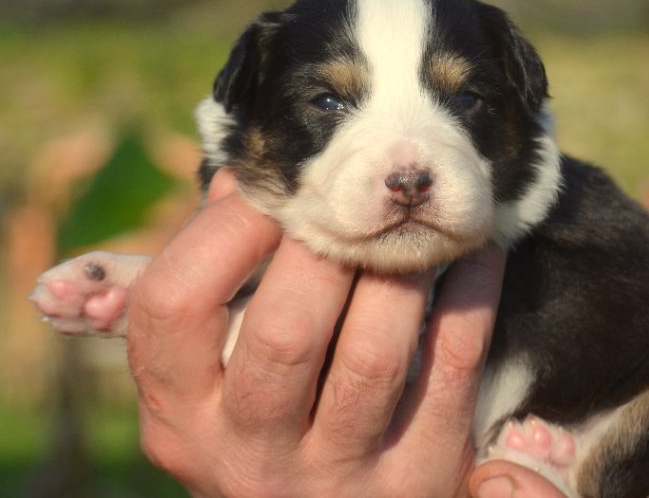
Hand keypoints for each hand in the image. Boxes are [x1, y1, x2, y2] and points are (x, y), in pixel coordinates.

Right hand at [126, 168, 505, 496]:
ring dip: (398, 271)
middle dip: (324, 249)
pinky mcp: (417, 478)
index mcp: (183, 417)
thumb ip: (212, 285)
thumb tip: (244, 181)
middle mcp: (250, 455)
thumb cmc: (266, 418)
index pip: (173, 307)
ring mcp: (338, 476)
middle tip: (353, 207)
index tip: (269, 194)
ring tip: (410, 226)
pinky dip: (471, 297)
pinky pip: (453, 370)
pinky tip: (476, 254)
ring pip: (373, 355)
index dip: (221, 230)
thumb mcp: (212, 372)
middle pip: (285, 332)